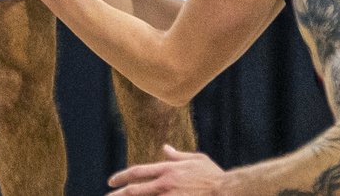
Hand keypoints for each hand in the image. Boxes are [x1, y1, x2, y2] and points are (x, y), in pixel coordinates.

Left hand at [110, 146, 230, 194]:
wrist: (227, 191)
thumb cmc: (214, 175)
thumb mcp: (196, 159)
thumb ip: (178, 155)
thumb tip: (166, 148)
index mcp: (167, 170)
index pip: (137, 172)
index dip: (122, 176)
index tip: (111, 181)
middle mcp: (165, 184)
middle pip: (134, 190)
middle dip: (117, 194)